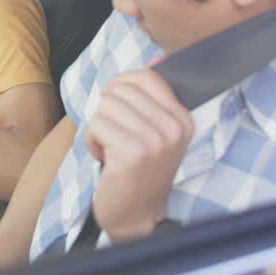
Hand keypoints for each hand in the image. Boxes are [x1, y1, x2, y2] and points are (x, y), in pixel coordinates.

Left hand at [86, 55, 192, 242]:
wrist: (137, 218)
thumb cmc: (139, 171)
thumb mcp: (157, 131)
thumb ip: (155, 96)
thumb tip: (159, 56)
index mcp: (183, 118)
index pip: (146, 76)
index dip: (121, 89)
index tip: (121, 113)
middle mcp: (174, 127)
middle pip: (120, 89)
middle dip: (107, 111)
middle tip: (116, 137)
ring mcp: (156, 140)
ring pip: (105, 106)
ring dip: (99, 128)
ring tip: (112, 149)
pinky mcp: (134, 153)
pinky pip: (97, 124)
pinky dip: (93, 141)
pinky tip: (105, 159)